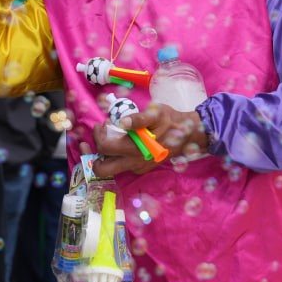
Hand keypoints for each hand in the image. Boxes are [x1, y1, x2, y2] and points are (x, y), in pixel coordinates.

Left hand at [82, 103, 208, 177]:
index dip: (98, 135)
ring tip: (106, 139)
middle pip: (102, 168)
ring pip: (110, 168)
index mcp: (135, 149)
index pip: (104, 147)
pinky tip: (119, 143)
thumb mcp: (156, 113)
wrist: (188, 134)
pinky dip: (114, 156)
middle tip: (98, 136)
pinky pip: (121, 166)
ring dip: (103, 155)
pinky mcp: (141, 168)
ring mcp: (137, 168)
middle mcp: (134, 163)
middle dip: (93, 152)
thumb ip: (139, 118)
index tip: (102, 124)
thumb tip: (122, 122)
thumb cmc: (170, 121)